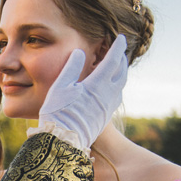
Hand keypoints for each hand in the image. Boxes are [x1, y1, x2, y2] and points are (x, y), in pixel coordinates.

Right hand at [38, 34, 127, 149]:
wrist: (63, 142)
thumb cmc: (58, 114)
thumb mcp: (60, 87)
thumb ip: (71, 67)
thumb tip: (79, 52)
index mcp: (97, 84)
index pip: (113, 60)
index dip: (118, 47)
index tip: (121, 38)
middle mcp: (107, 95)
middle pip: (122, 73)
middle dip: (122, 59)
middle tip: (119, 51)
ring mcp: (108, 107)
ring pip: (121, 86)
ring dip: (121, 74)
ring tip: (117, 68)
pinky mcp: (105, 117)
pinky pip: (116, 98)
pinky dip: (117, 87)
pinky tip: (110, 89)